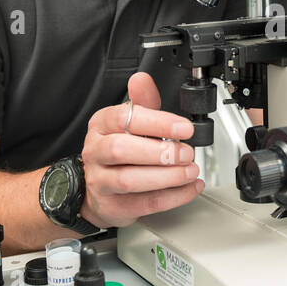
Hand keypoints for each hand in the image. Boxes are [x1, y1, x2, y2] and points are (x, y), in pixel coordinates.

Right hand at [80, 72, 204, 227]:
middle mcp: (96, 152)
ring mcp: (101, 181)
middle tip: (186, 152)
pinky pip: (144, 203)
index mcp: (102, 126)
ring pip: (129, 180)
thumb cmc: (117, 153)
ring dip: (167, 176)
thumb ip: (142, 102)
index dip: (157, 122)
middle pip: (121, 150)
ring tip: (190, 170)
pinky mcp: (113, 206)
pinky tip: (189, 187)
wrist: (97, 190)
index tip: (184, 128)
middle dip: (160, 152)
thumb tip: (142, 79)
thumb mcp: (129, 123)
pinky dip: (173, 197)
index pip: (124, 118)